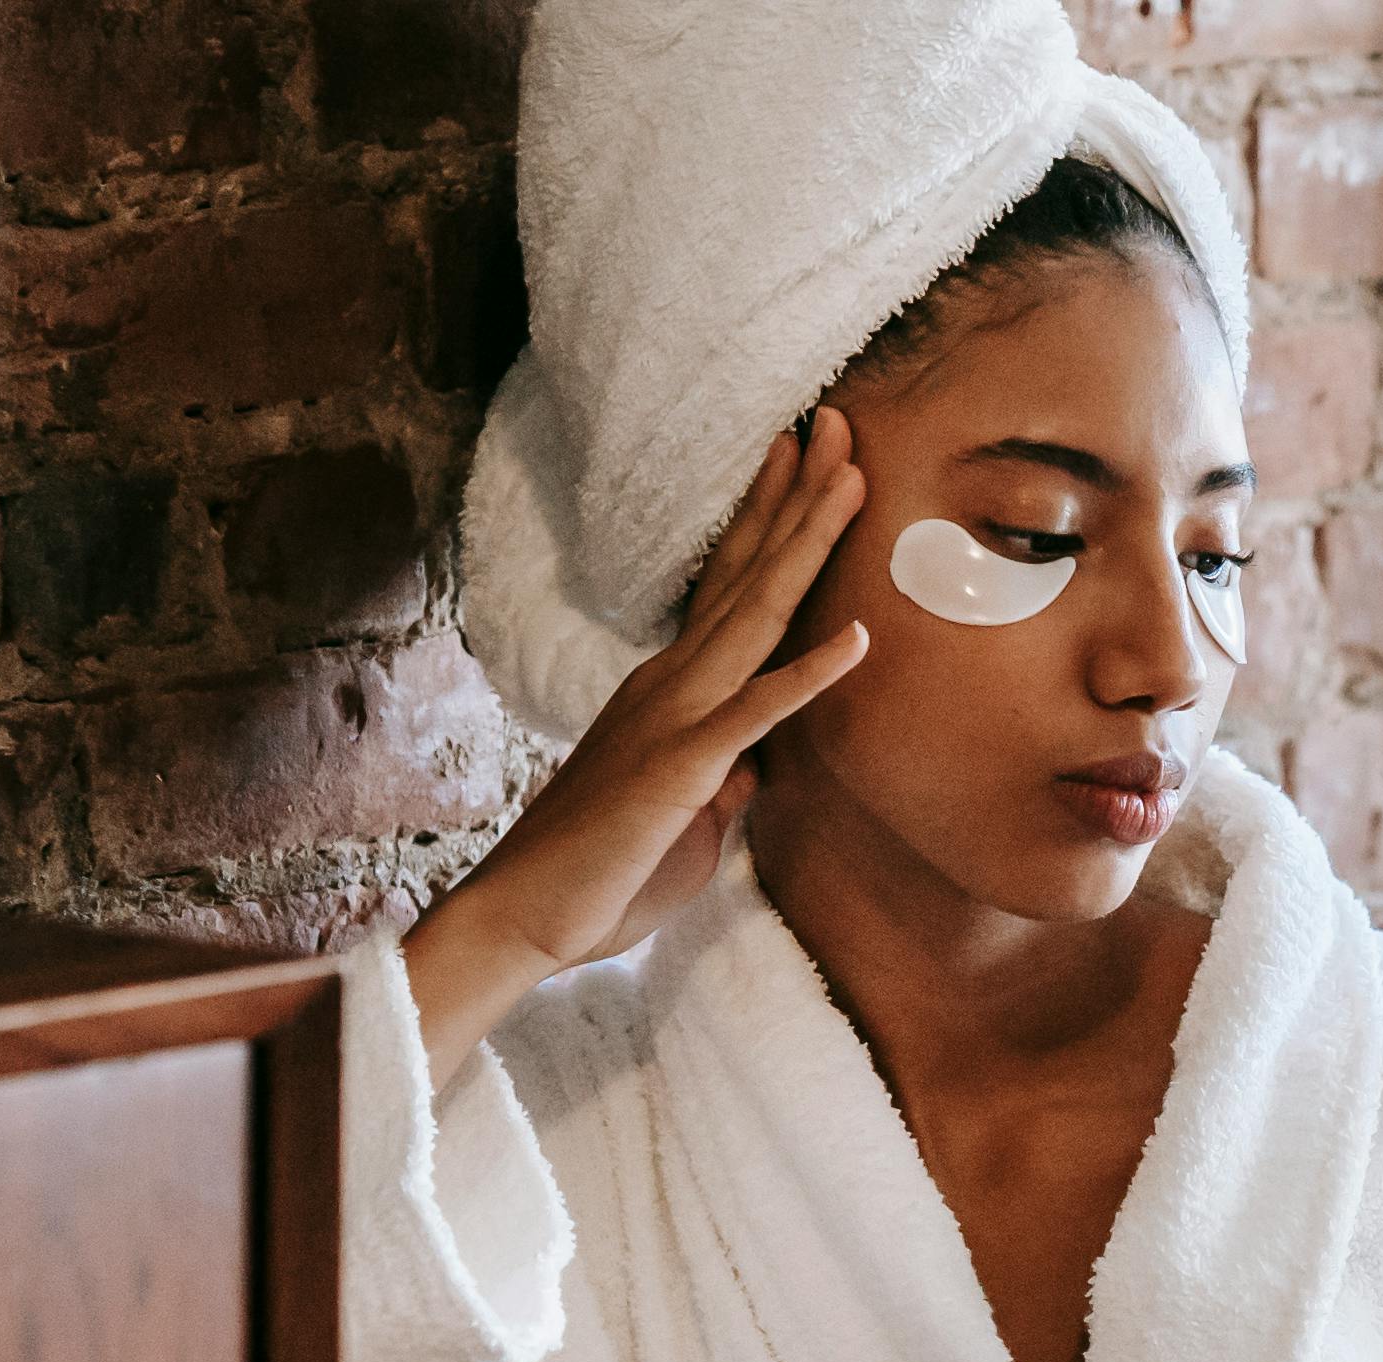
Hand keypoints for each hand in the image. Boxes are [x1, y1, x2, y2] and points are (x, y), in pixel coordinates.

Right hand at [404, 408, 871, 1068]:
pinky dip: (807, 676)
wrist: (526, 918)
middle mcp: (672, 685)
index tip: (807, 459)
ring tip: (853, 479)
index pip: (730, 589)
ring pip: (754, 615)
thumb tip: (755, 766)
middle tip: (840, 421)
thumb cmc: (602, 875)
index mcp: (671, 692)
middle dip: (797, 497)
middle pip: (747, 575)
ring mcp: (676, 718)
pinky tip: (857, 639)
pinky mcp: (683, 768)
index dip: (772, 521)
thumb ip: (724, 781)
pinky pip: (754, 715)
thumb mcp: (686, 817)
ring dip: (805, 544)